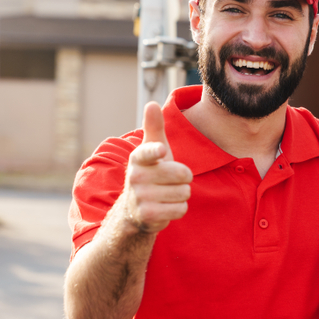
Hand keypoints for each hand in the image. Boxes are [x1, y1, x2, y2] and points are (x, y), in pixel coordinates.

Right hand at [123, 102, 192, 233]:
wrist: (135, 209)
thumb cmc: (151, 172)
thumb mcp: (153, 149)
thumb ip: (154, 127)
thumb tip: (151, 103)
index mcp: (138, 158)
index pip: (148, 153)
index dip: (156, 152)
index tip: (161, 150)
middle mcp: (135, 177)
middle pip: (183, 174)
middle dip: (184, 179)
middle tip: (172, 181)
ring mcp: (140, 197)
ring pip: (184, 193)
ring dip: (181, 194)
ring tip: (167, 194)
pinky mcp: (147, 215)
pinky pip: (180, 209)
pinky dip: (178, 209)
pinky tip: (166, 207)